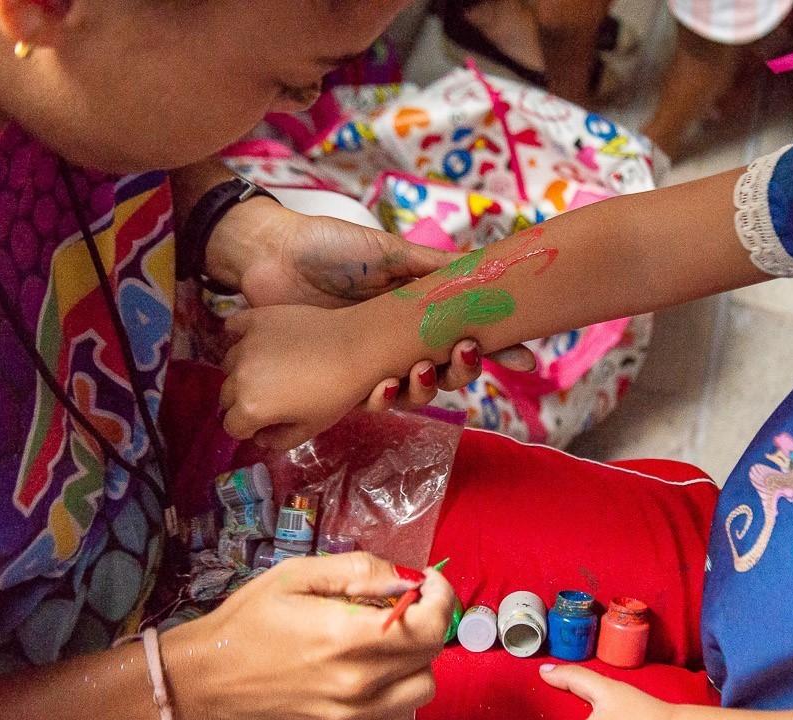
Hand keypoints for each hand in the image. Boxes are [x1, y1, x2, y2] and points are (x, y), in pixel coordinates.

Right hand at [160, 552, 452, 719]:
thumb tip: (406, 577)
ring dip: (416, 658)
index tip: (428, 582)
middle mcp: (356, 683)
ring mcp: (352, 716)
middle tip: (405, 604)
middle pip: (432, 654)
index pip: (430, 625)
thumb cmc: (249, 620)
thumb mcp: (299, 574)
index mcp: (345, 637)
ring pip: (423, 687)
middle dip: (429, 620)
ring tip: (385, 640)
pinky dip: (398, 687)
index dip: (441, 597)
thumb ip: (360, 570)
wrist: (205, 680)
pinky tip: (371, 667)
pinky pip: (399, 712)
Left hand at [211, 199, 535, 392]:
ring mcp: (367, 362)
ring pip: (410, 391)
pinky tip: (385, 387)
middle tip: (463, 355)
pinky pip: (368, 399)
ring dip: (424, 387)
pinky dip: (383, 398)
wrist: (268, 254)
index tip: (524, 359)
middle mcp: (396, 341)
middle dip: (460, 371)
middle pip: (443, 371)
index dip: (494, 351)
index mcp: (414, 312)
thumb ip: (433, 265)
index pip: (462, 336)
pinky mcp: (336, 378)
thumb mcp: (388, 251)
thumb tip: (484, 269)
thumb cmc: (328, 247)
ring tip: (421, 370)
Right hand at [220, 304, 382, 448]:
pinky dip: (238, 335)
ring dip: (242, 370)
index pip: (233, 426)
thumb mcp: (310, 428)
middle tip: (272, 396)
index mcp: (251, 408)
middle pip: (227, 397)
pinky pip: (233, 328)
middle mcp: (239, 377)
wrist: (356, 348)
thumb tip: (260, 438)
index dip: (250, 428)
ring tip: (270, 368)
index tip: (267, 422)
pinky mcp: (254, 319)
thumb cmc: (336, 394)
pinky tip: (256, 341)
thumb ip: (279, 440)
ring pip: (229, 364)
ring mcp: (245, 345)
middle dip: (243, 401)